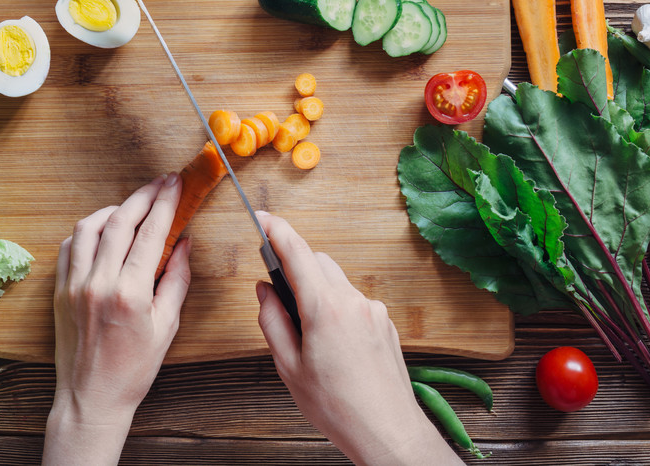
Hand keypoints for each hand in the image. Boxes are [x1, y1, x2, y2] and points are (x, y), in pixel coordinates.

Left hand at [43, 173, 189, 465]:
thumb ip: (176, 280)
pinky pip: (69, 246)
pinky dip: (86, 230)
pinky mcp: (58, 291)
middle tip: (160, 184)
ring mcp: (74, 285)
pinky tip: (101, 230)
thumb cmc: (133, 370)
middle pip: (120, 221)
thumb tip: (183, 243)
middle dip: (143, 196)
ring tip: (132, 206)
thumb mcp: (166, 326)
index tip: (175, 185)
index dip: (165, 203)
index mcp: (130, 293)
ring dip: (113, 209)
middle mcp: (98, 283)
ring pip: (89, 227)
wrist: (91, 398)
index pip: (150, 233)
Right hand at [254, 211, 461, 465]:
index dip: (275, 230)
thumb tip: (265, 291)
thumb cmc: (338, 407)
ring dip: (318, 293)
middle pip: (318, 262)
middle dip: (296, 269)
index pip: (296, 252)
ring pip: (337, 283)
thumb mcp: (289, 367)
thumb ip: (272, 321)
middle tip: (279, 298)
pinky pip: (354, 303)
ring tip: (309, 336)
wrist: (387, 431)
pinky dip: (337, 310)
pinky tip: (334, 347)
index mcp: (325, 308)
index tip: (261, 218)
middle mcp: (353, 301)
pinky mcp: (385, 323)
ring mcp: (373, 311)